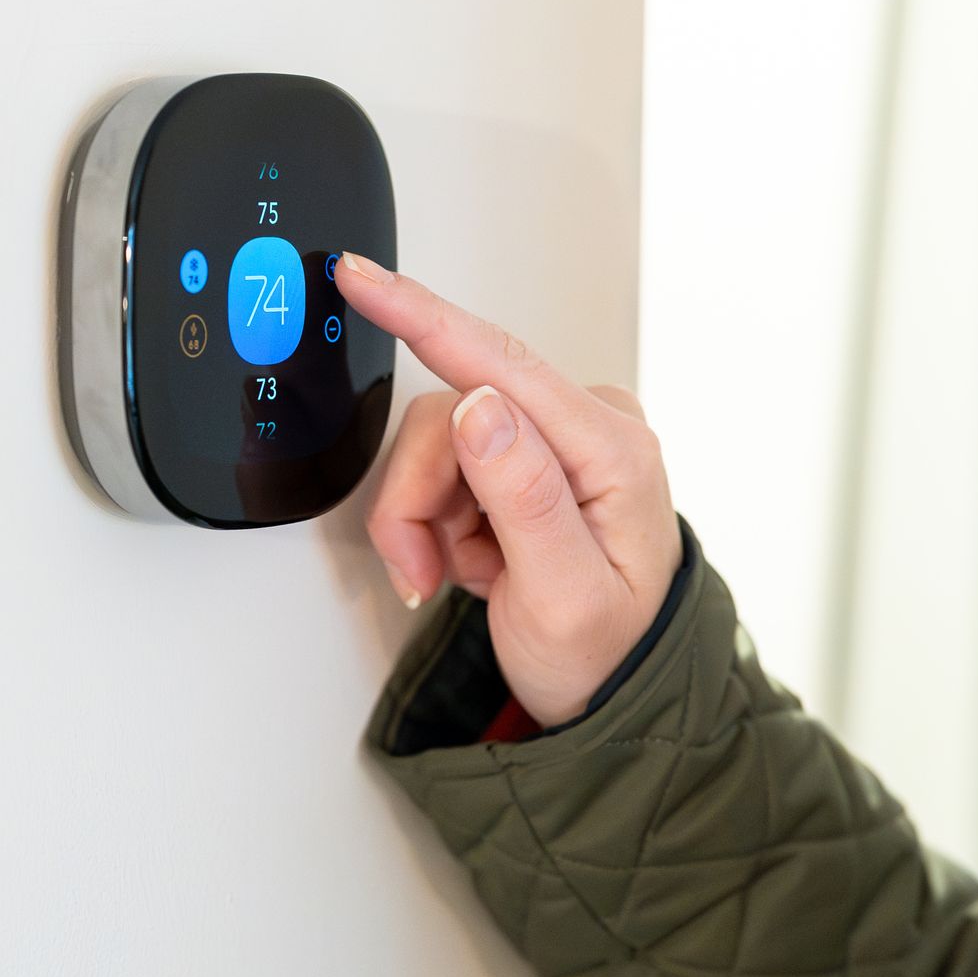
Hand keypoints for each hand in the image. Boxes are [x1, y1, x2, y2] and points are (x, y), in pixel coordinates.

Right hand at [336, 253, 681, 726]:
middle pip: (450, 416)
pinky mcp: (522, 457)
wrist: (616, 696)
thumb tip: (479, 405)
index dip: (421, 316)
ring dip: (423, 517)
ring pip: (435, 444)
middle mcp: (586, 427)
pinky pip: (441, 467)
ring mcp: (553, 441)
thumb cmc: (607, 652)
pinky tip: (468, 560)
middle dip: (419, 499)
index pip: (501, 365)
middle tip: (423, 569)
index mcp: (611, 448)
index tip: (360, 280)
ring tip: (452, 573)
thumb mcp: (566, 596)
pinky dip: (434, 523)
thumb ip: (525, 496)